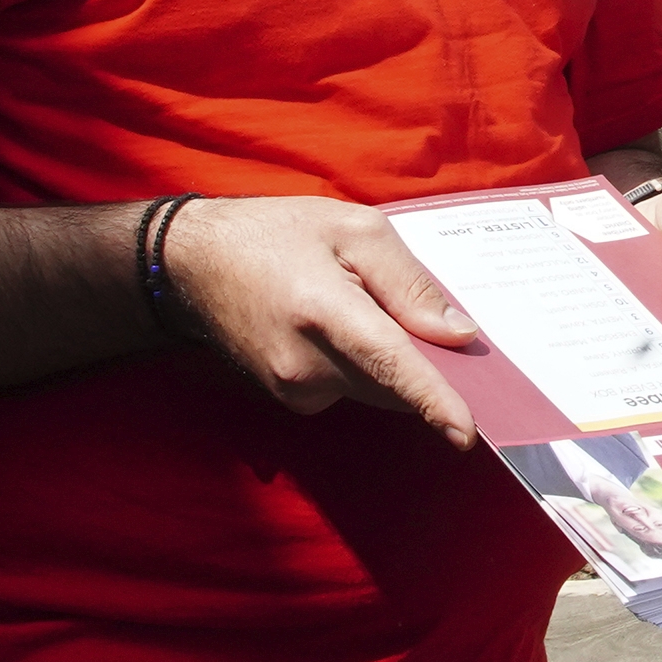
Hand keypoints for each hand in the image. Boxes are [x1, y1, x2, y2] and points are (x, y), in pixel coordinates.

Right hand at [157, 195, 482, 441]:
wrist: (195, 262)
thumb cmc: (278, 233)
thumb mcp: (354, 229)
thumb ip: (409, 283)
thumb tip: (458, 334)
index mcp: (323, 311)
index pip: (389, 365)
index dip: (432, 400)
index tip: (465, 432)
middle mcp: (305, 364)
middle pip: (395, 384)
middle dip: (429, 365)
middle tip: (440, 323)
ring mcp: (294, 389)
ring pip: (378, 389)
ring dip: (397, 364)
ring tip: (371, 305)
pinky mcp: (292, 398)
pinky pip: (354, 388)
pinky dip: (370, 367)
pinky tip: (349, 326)